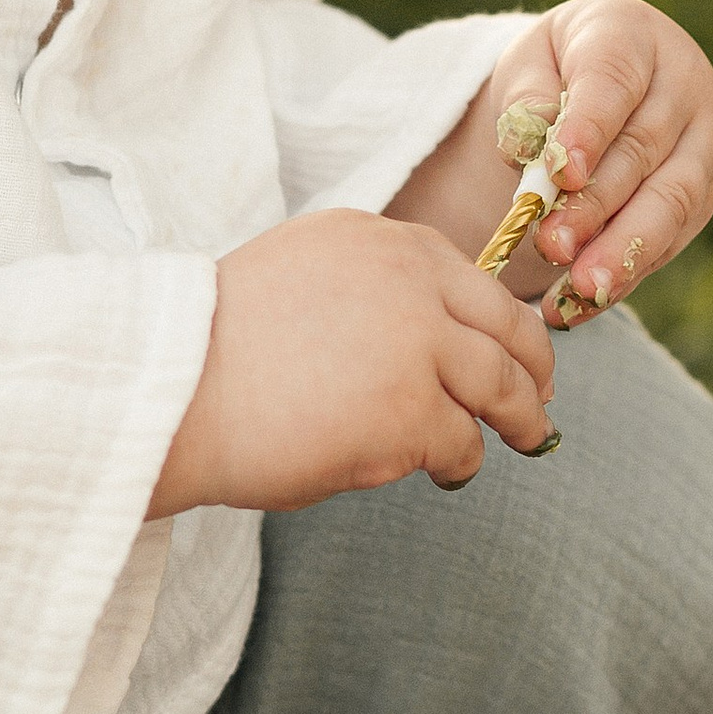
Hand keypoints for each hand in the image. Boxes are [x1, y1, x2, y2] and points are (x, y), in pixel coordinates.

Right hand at [148, 209, 556, 517]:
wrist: (174, 390)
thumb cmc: (216, 346)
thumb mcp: (300, 274)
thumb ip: (365, 287)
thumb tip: (422, 331)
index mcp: (377, 240)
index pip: (468, 276)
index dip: (498, 319)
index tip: (514, 347)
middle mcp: (407, 279)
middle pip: (505, 325)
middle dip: (532, 366)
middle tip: (538, 398)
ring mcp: (416, 344)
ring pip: (502, 386)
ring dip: (516, 419)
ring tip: (515, 440)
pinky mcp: (412, 412)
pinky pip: (463, 443)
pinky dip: (459, 462)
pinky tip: (444, 473)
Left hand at [498, 0, 712, 321]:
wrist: (606, 82)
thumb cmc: (558, 71)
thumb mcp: (529, 64)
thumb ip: (525, 98)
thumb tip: (525, 144)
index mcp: (632, 37)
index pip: (613, 80)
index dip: (589, 127)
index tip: (561, 171)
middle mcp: (683, 86)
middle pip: (641, 151)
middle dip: (595, 206)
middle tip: (550, 246)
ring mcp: (704, 143)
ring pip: (670, 202)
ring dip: (622, 252)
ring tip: (577, 290)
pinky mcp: (704, 195)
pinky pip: (669, 240)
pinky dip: (625, 274)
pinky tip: (581, 303)